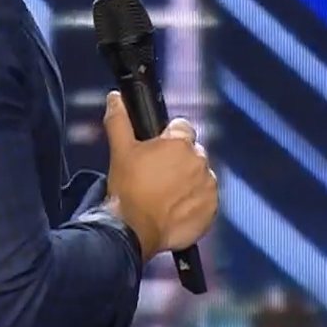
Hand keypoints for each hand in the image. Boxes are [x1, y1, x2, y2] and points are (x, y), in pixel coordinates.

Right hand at [103, 92, 218, 257]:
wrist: (133, 230)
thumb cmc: (127, 188)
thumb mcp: (120, 151)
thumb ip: (120, 120)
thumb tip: (115, 97)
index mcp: (180, 143)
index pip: (183, 128)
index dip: (170, 138)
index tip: (158, 152)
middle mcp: (200, 161)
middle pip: (193, 154)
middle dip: (180, 161)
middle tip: (159, 177)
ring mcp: (208, 186)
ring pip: (201, 177)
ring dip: (189, 182)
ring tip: (167, 196)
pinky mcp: (212, 209)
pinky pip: (207, 200)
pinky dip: (196, 203)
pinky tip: (177, 210)